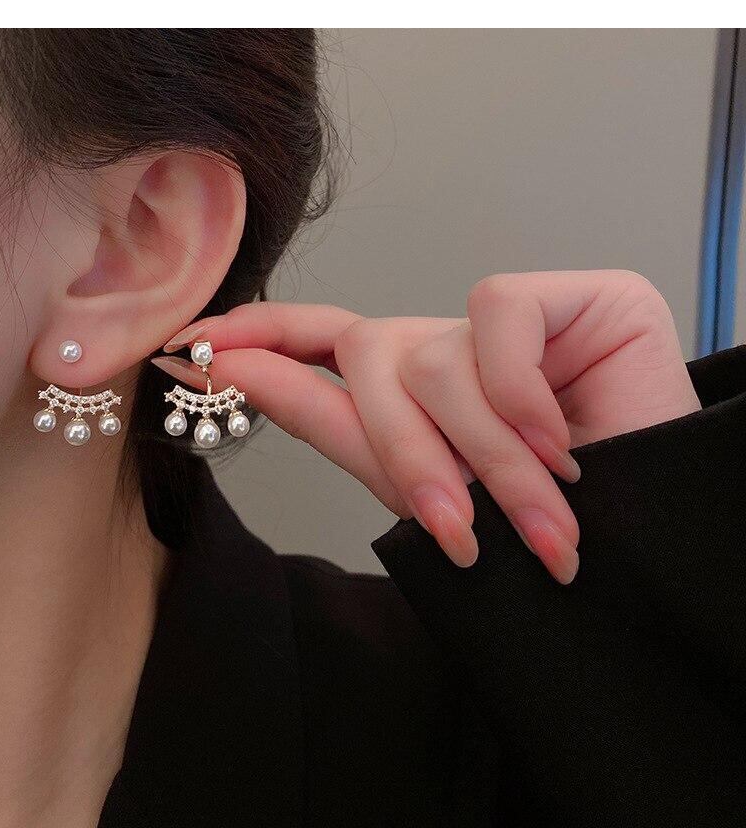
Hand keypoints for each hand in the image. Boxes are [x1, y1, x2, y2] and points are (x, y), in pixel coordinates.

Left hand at [157, 273, 697, 586]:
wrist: (664, 556)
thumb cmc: (560, 539)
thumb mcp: (439, 496)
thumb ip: (344, 428)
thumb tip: (236, 369)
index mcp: (421, 395)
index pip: (326, 340)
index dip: (257, 337)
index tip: (186, 344)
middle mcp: (460, 346)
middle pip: (370, 355)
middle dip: (402, 451)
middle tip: (454, 530)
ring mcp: (522, 319)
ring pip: (435, 356)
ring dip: (484, 459)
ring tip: (534, 527)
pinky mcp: (584, 294)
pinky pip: (496, 316)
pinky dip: (520, 396)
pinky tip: (562, 447)